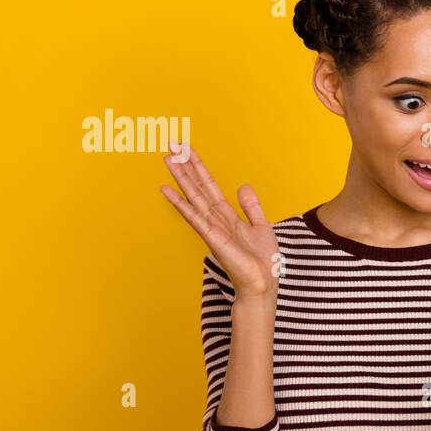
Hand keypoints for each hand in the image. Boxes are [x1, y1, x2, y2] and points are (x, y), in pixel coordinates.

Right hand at [159, 143, 280, 299]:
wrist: (263, 283)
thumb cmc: (262, 261)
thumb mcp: (261, 226)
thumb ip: (251, 206)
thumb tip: (243, 185)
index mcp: (228, 216)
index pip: (210, 187)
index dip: (200, 168)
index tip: (188, 151)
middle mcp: (216, 219)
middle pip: (198, 188)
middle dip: (186, 167)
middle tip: (172, 147)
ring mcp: (212, 228)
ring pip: (193, 197)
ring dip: (180, 179)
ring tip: (168, 159)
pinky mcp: (212, 238)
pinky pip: (194, 217)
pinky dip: (181, 203)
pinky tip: (168, 191)